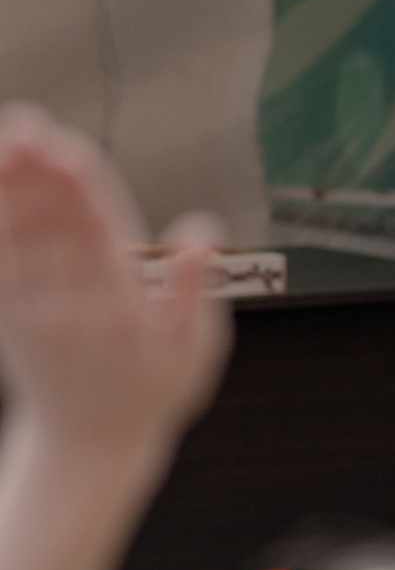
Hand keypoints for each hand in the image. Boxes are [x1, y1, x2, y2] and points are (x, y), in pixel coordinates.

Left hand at [0, 105, 230, 460]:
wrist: (87, 445)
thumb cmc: (153, 390)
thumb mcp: (197, 353)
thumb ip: (197, 291)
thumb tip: (200, 231)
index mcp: (120, 312)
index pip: (98, 238)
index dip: (81, 192)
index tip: (69, 151)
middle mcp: (69, 309)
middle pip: (50, 228)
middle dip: (37, 174)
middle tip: (26, 123)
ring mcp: (31, 313)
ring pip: (15, 238)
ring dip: (8, 187)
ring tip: (7, 139)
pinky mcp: (7, 316)